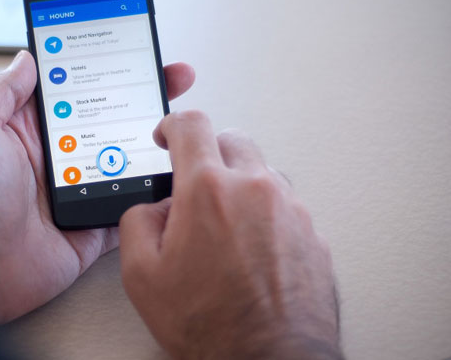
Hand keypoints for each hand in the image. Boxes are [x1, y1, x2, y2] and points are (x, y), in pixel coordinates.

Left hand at [0, 51, 193, 326]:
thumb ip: (4, 91)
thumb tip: (27, 58)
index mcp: (28, 129)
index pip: (75, 88)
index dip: (104, 68)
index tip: (133, 48)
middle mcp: (55, 157)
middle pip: (109, 119)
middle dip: (143, 96)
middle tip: (175, 77)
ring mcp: (76, 191)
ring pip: (126, 159)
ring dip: (154, 142)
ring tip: (186, 120)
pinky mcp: (91, 226)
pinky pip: (130, 206)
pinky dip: (153, 194)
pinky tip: (177, 172)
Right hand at [119, 112, 340, 358]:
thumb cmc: (212, 325)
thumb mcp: (141, 276)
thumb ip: (137, 223)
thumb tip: (152, 209)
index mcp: (208, 190)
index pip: (192, 125)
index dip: (173, 124)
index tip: (168, 136)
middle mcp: (255, 189)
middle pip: (233, 140)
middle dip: (209, 154)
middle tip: (195, 185)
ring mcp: (291, 210)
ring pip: (261, 173)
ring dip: (239, 187)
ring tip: (223, 228)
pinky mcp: (313, 233)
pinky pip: (284, 206)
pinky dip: (264, 216)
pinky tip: (250, 250)